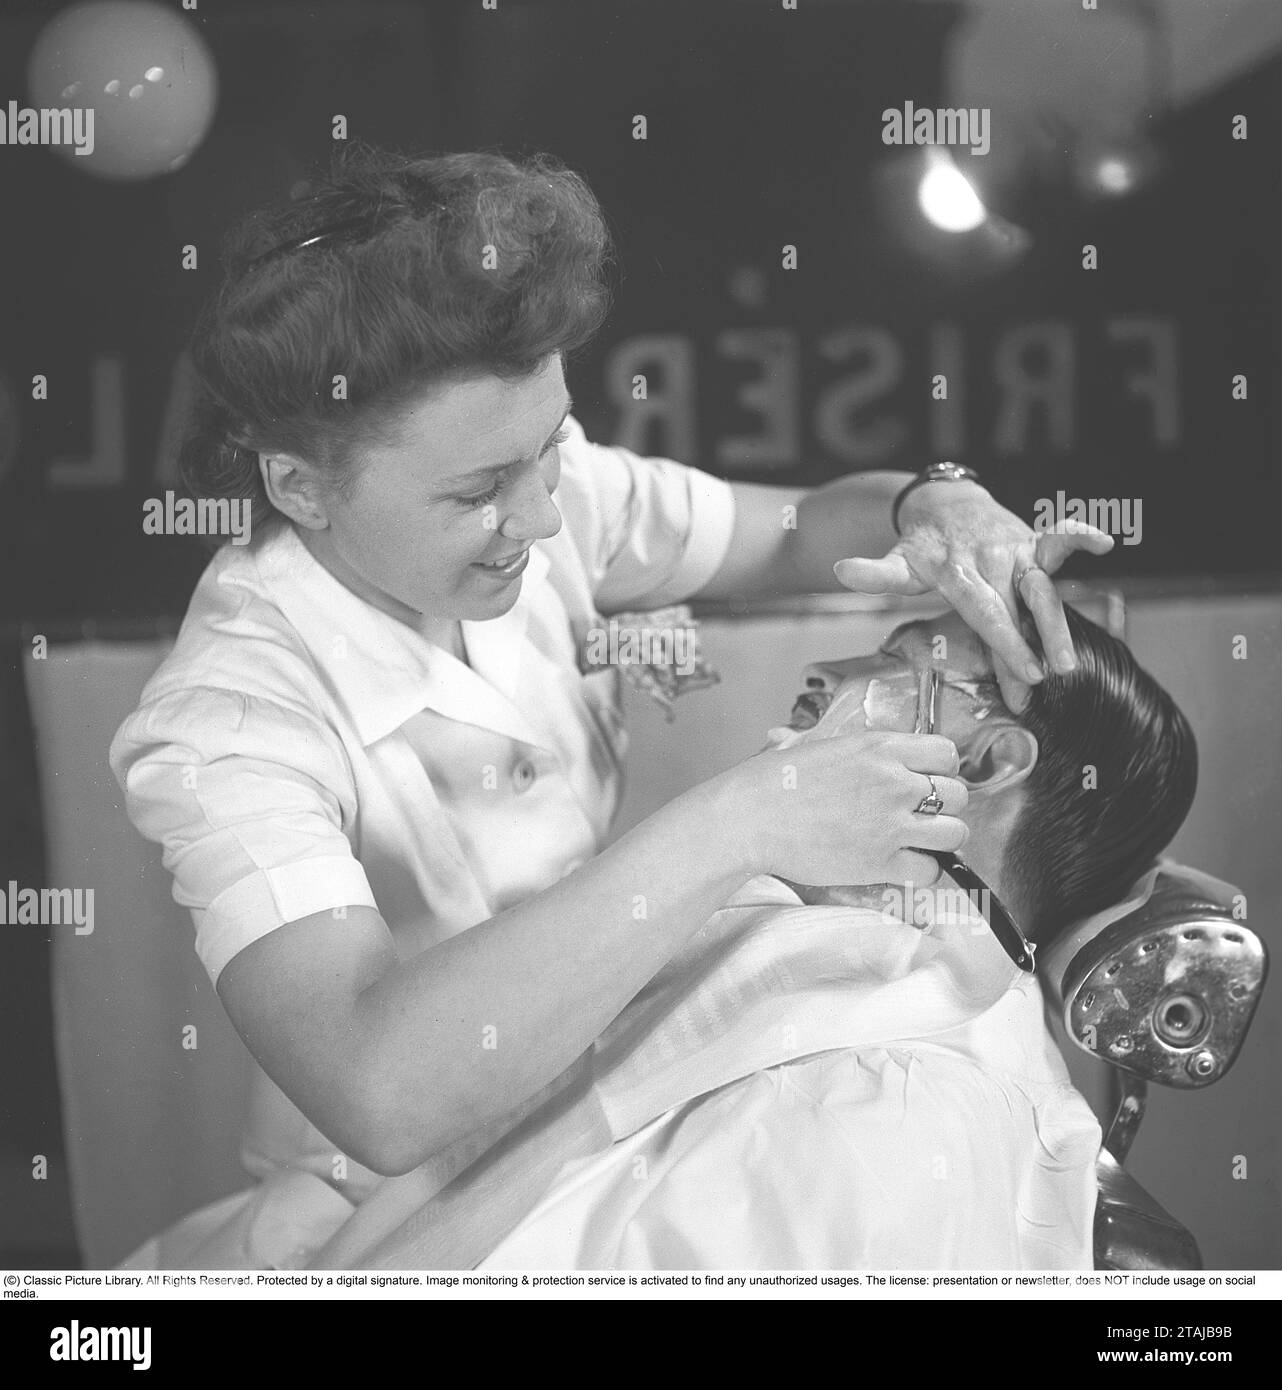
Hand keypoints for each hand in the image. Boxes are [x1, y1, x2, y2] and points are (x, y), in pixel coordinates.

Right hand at [720, 730, 968, 887]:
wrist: (749, 819)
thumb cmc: (768, 781)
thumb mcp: (804, 746)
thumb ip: (818, 742)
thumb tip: (788, 737)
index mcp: (880, 748)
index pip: (946, 752)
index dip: (941, 768)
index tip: (926, 779)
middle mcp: (895, 782)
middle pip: (958, 794)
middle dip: (945, 805)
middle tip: (919, 814)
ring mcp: (892, 824)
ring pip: (955, 833)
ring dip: (940, 839)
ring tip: (917, 841)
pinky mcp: (882, 862)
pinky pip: (930, 870)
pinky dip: (921, 871)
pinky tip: (900, 865)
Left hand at [833, 483, 1113, 710]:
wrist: (942, 501)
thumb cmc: (920, 546)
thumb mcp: (896, 562)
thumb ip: (875, 573)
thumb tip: (841, 571)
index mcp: (957, 570)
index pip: (984, 613)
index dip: (1005, 644)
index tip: (1024, 677)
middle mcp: (990, 559)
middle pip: (1016, 608)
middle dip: (1033, 646)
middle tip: (1046, 681)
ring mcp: (1014, 549)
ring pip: (1043, 589)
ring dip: (1059, 625)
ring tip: (1070, 664)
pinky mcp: (1032, 541)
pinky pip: (1058, 538)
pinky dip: (1079, 535)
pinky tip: (1105, 540)